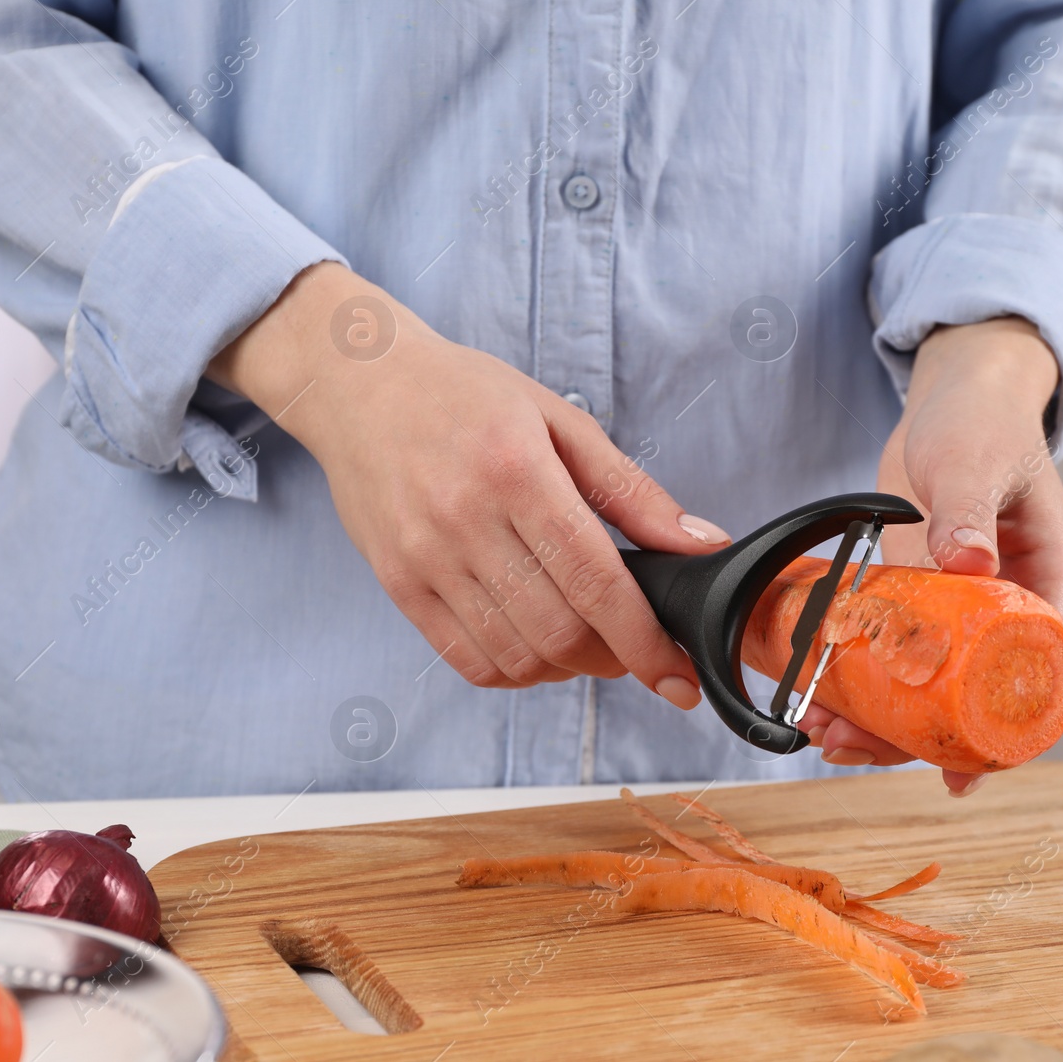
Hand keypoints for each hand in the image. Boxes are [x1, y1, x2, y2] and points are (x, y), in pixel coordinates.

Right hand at [206, 262, 732, 705]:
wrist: (360, 384)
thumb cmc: (467, 397)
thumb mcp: (560, 420)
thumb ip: (632, 490)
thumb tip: (702, 544)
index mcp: (517, 470)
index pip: (595, 580)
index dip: (645, 641)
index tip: (679, 677)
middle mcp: (465, 518)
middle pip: (558, 632)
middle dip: (613, 659)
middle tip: (635, 650)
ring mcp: (424, 557)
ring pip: (514, 656)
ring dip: (567, 669)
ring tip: (586, 643)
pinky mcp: (397, 583)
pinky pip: (466, 659)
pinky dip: (515, 672)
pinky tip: (535, 648)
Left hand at [801, 316, 1062, 796]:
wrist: (954, 396)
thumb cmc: (982, 421)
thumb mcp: (976, 461)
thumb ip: (969, 510)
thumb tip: (970, 562)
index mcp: (1051, 583)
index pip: (1038, 675)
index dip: (1002, 727)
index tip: (962, 764)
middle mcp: (1012, 608)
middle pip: (977, 696)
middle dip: (922, 733)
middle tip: (859, 749)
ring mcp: (966, 611)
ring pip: (935, 684)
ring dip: (886, 717)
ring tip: (829, 735)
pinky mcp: (926, 601)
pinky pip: (902, 654)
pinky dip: (869, 680)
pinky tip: (828, 702)